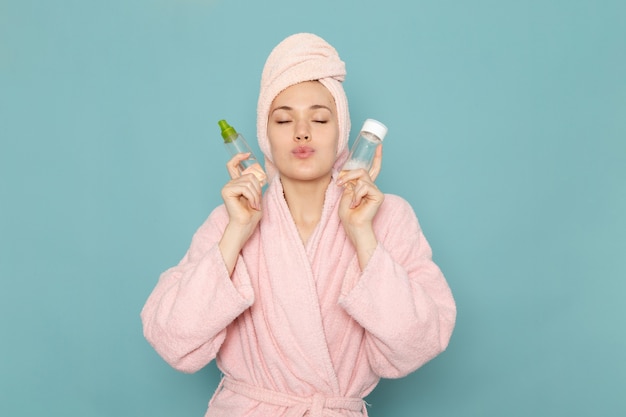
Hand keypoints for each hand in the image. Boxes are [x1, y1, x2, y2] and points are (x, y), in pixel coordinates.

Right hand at [222, 153, 263, 226]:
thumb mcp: (256, 195)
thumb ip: (255, 183)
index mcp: (236, 184)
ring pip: (248, 181)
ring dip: (255, 194)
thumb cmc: (251, 214)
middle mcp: (230, 184)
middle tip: (256, 201)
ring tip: (254, 204)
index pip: (233, 165)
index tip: (247, 154)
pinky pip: (245, 188)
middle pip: (249, 175)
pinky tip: (251, 205)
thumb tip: (259, 173)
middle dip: (257, 188)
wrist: (246, 225)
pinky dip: (252, 197)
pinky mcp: (227, 191)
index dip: (239, 157)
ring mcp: (227, 187)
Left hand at [336, 145, 383, 267]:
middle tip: (339, 183)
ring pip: (361, 177)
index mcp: (365, 186)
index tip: (378, 145)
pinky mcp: (378, 195)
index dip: (376, 157)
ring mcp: (376, 191)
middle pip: (362, 170)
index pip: (372, 169)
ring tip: (351, 201)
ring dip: (351, 186)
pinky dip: (356, 195)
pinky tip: (357, 204)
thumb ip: (350, 182)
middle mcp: (372, 187)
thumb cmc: (348, 214)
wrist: (353, 226)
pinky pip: (364, 186)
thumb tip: (348, 172)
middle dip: (348, 174)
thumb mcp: (345, 193)